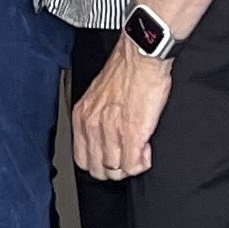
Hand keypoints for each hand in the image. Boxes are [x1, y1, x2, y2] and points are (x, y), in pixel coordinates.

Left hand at [73, 40, 175, 181]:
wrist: (141, 57)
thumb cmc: (125, 71)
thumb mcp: (98, 95)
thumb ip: (96, 117)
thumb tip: (102, 136)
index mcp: (82, 117)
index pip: (82, 159)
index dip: (99, 163)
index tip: (111, 157)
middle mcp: (92, 126)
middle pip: (99, 169)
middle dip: (115, 168)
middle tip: (128, 156)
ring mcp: (112, 131)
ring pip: (117, 170)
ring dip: (131, 165)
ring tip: (140, 149)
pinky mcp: (133, 133)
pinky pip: (134, 165)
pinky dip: (142, 163)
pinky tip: (146, 149)